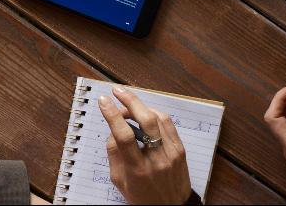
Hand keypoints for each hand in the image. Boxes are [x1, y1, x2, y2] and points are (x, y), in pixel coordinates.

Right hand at [99, 87, 192, 205]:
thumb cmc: (142, 197)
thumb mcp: (120, 181)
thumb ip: (114, 154)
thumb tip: (113, 128)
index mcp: (138, 170)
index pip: (124, 136)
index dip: (113, 115)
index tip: (104, 101)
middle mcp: (157, 159)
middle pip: (146, 121)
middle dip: (129, 100)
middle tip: (116, 91)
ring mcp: (171, 153)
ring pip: (158, 118)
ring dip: (141, 106)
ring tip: (129, 105)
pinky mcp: (181, 150)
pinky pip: (168, 123)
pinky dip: (155, 113)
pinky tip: (146, 113)